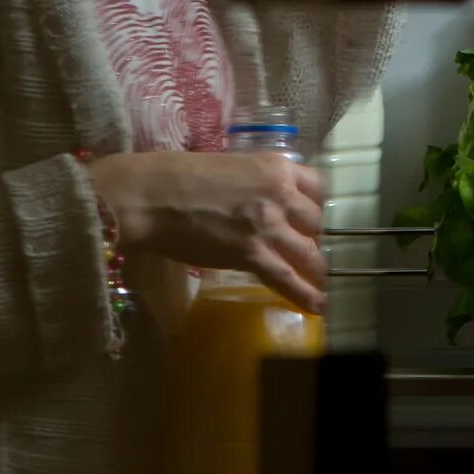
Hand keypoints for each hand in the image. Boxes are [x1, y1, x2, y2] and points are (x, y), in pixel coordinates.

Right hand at [90, 150, 330, 313]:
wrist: (149, 195)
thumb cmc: (178, 175)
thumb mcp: (232, 167)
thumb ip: (255, 184)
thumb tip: (262, 201)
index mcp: (275, 166)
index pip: (319, 187)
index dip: (319, 207)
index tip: (315, 220)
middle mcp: (280, 193)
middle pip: (318, 222)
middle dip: (316, 239)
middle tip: (310, 252)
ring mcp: (267, 225)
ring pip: (309, 252)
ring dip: (317, 270)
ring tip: (325, 285)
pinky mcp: (250, 253)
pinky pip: (286, 277)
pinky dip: (305, 294)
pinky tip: (319, 307)